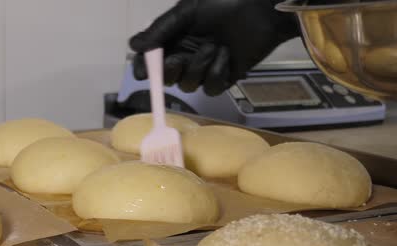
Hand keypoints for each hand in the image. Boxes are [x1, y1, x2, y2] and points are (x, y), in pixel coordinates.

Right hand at [129, 0, 298, 94]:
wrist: (263, 10)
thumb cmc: (225, 3)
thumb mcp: (188, 11)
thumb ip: (161, 29)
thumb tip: (133, 45)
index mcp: (175, 38)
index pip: (152, 60)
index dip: (145, 68)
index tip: (143, 72)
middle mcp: (187, 55)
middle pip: (167, 78)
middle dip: (169, 72)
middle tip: (176, 60)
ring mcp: (205, 68)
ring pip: (189, 85)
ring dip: (199, 66)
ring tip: (215, 46)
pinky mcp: (224, 78)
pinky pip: (211, 87)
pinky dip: (217, 72)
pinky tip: (227, 55)